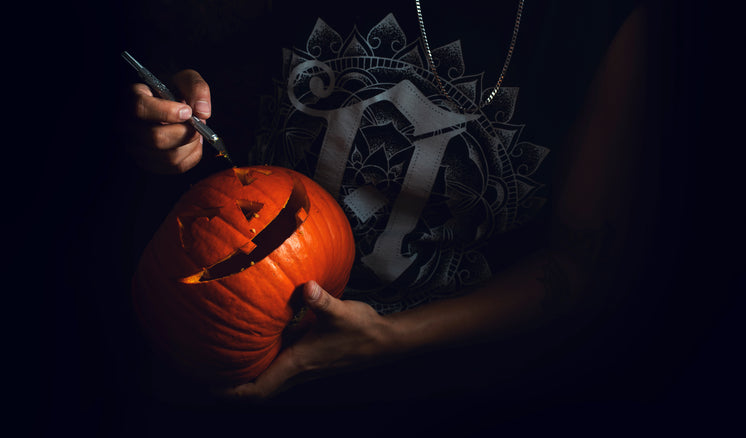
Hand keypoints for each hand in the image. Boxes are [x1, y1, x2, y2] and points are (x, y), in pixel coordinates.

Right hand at [123, 69, 211, 173]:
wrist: (171, 108)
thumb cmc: (175, 93)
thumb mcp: (185, 80)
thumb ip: (196, 88)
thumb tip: (202, 112)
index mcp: (132, 98)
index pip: (139, 107)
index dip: (167, 112)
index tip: (187, 111)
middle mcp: (128, 124)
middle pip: (156, 138)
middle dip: (185, 133)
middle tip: (198, 125)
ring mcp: (136, 147)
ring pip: (168, 157)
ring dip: (190, 145)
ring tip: (195, 132)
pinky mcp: (149, 163)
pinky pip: (176, 167)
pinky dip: (192, 155)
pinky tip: (192, 143)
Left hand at [220, 281, 396, 400]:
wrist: (384, 341)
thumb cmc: (362, 329)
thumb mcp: (341, 312)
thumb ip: (322, 300)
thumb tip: (306, 287)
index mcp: (298, 364)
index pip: (259, 390)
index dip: (233, 392)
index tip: (210, 385)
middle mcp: (297, 370)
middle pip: (258, 390)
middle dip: (232, 387)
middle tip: (207, 372)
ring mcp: (304, 367)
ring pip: (268, 380)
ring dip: (247, 376)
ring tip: (225, 359)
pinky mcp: (309, 359)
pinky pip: (278, 367)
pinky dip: (263, 362)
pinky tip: (258, 342)